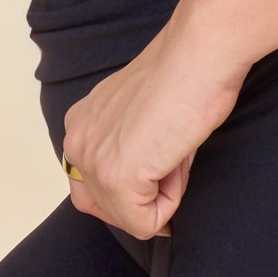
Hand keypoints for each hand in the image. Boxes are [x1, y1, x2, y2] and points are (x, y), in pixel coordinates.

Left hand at [61, 14, 248, 239]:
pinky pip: (147, 223)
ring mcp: (94, 162)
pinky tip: (177, 158)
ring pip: (128, 217)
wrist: (200, 53)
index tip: (162, 154)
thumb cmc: (185, 73)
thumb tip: (144, 188)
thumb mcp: (140, 112)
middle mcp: (77, 141)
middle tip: (172, 154)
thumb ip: (126, 144)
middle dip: (144, 195)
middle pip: (107, 207)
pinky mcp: (118, 179)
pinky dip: (172, 202)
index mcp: (80, 123)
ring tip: (174, 150)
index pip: (93, 186)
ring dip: (161, 195)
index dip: (135, 184)